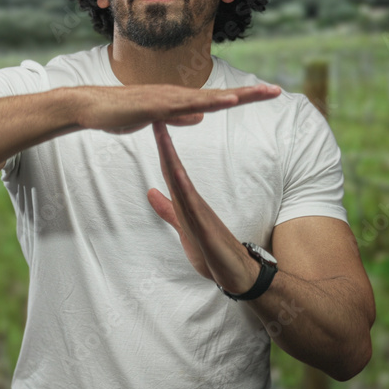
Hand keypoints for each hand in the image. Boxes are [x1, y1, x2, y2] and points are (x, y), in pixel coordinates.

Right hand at [73, 83, 279, 134]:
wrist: (92, 108)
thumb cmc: (120, 113)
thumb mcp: (155, 118)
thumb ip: (178, 117)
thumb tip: (201, 117)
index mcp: (179, 100)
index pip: (217, 100)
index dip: (243, 97)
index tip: (266, 95)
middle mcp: (178, 95)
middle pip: (220, 95)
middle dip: (250, 94)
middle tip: (277, 91)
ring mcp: (168, 98)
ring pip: (208, 98)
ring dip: (235, 97)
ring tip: (260, 94)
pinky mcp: (156, 105)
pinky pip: (186, 105)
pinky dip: (208, 103)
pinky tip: (226, 102)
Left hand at [146, 121, 259, 293]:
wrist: (237, 273)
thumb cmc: (212, 252)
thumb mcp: (183, 228)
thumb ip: (168, 210)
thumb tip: (151, 191)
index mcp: (186, 201)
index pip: (171, 168)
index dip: (161, 147)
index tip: (153, 122)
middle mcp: (193, 202)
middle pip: (175, 167)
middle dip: (164, 142)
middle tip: (156, 114)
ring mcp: (200, 213)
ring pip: (182, 181)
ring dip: (171, 158)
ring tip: (163, 135)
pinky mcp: (206, 228)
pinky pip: (192, 206)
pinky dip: (184, 189)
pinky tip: (176, 175)